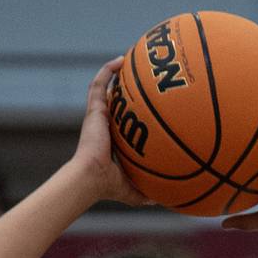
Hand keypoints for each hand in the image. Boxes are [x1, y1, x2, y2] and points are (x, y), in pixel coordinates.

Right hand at [70, 59, 150, 208]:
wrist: (92, 177)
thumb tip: (164, 200)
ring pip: (105, 87)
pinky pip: (99, 83)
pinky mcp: (93, 109)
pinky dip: (108, 70)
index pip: (122, 121)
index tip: (146, 104)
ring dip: (115, 71)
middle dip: (125, 86)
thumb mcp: (133, 190)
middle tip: (142, 75)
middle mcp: (104, 124)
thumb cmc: (108, 186)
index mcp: (112, 140)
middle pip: (114, 100)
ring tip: (131, 56)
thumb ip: (146, 193)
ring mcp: (97, 115)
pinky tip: (122, 59)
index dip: (131, 111)